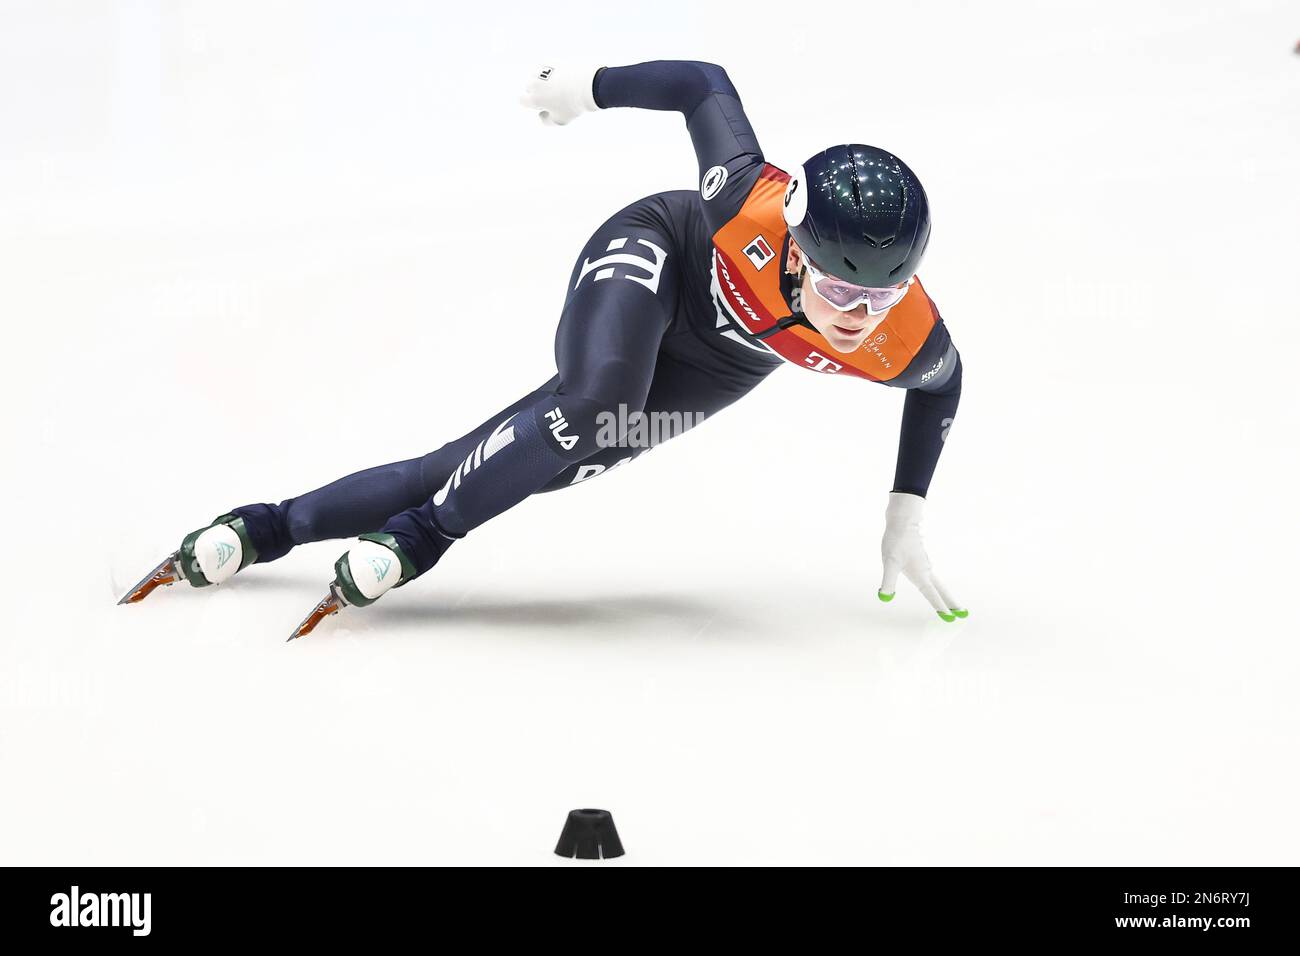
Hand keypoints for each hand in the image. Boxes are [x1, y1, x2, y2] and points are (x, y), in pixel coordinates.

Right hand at [519, 64, 600, 125]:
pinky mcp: (550, 61)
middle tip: (553, 94)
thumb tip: (541, 114)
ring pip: (536, 75)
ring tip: (558, 84)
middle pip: (529, 87)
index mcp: (534, 99)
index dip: (530, 102)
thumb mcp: (561, 121)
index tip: (540, 103)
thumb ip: (547, 121)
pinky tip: (561, 75)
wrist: (587, 85)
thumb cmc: (574, 105)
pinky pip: (545, 66)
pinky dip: (550, 71)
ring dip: (542, 79)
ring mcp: (541, 71)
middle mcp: (534, 84)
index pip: (522, 100)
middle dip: (537, 90)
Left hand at [878, 492, 966, 621]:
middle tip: (963, 615)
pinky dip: (935, 586)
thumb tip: (885, 597)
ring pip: (937, 584)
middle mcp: (926, 571)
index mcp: (921, 574)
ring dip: (945, 595)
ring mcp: (925, 565)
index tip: (951, 620)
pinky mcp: (921, 560)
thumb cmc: (896, 541)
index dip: (941, 608)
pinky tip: (931, 585)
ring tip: (951, 606)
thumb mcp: (890, 562)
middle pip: (942, 590)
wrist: (903, 521)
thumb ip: (888, 581)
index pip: (933, 595)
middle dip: (951, 603)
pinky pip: (931, 577)